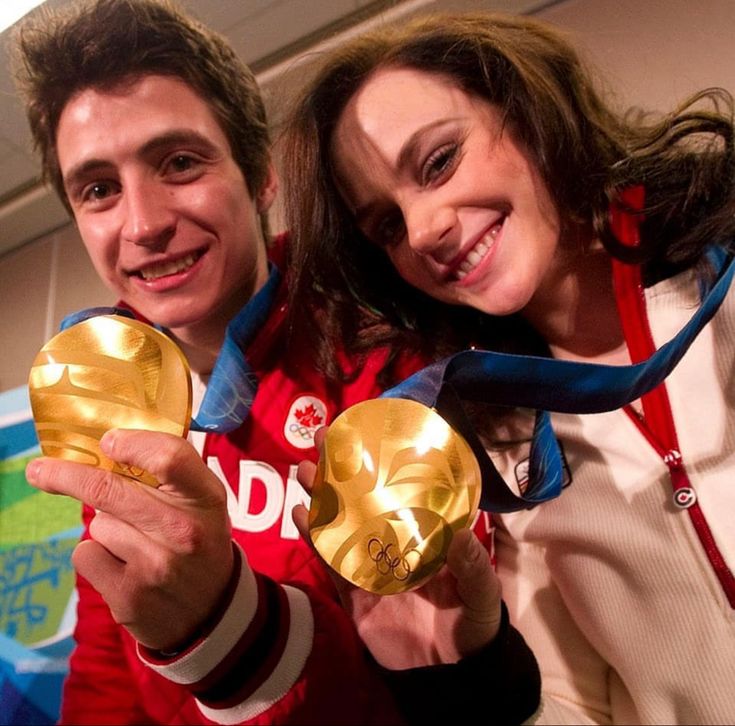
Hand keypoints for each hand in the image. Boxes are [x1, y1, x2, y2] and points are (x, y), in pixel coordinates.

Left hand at [25, 429, 233, 651]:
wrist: (211, 611)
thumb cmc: (199, 541)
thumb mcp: (203, 502)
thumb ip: (170, 474)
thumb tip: (110, 444)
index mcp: (206, 498)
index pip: (170, 457)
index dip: (132, 444)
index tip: (107, 441)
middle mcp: (184, 530)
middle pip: (108, 488)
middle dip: (65, 475)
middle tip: (40, 469)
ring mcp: (156, 565)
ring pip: (98, 524)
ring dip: (107, 527)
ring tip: (137, 542)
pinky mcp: (128, 596)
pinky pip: (87, 554)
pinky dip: (97, 555)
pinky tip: (124, 565)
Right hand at [293, 429, 502, 669]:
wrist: (446, 675)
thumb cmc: (471, 624)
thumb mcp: (481, 593)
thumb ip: (472, 565)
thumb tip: (461, 533)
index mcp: (424, 533)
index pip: (402, 490)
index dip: (384, 464)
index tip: (368, 435)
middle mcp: (393, 540)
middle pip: (362, 499)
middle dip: (341, 470)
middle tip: (322, 439)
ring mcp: (369, 564)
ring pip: (340, 524)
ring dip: (321, 496)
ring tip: (303, 469)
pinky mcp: (352, 591)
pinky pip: (330, 562)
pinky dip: (314, 539)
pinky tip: (300, 514)